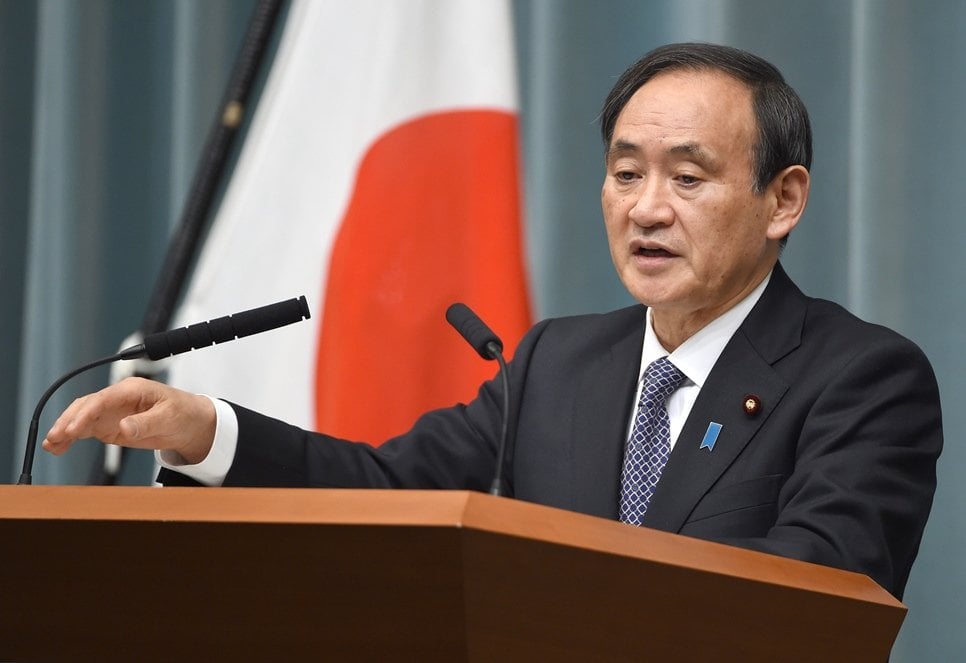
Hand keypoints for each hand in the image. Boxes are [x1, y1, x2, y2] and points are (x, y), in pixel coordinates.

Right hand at [42, 377, 215, 463]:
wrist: (192, 424)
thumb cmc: (184, 414)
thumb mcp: (169, 418)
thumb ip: (146, 423)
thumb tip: (124, 427)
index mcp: (132, 390)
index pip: (102, 399)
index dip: (85, 414)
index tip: (73, 430)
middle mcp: (118, 398)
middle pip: (86, 406)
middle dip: (68, 421)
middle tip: (55, 438)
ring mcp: (112, 412)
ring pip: (81, 417)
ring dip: (65, 429)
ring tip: (51, 445)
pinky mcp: (110, 425)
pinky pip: (86, 429)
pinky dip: (71, 437)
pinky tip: (59, 447)